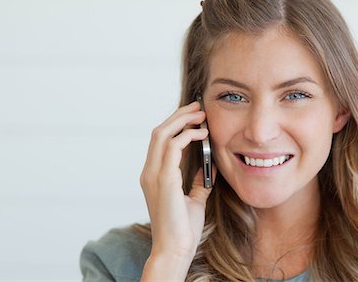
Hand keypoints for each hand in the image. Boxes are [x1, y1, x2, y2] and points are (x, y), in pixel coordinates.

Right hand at [140, 101, 215, 279]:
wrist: (175, 249)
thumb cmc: (182, 228)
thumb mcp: (194, 199)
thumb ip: (197, 182)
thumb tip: (207, 166)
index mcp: (153, 175)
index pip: (160, 141)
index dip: (176, 124)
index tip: (194, 117)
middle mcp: (149, 171)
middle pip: (159, 131)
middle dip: (178, 115)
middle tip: (197, 107)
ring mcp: (153, 174)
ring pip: (162, 134)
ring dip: (182, 120)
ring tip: (201, 115)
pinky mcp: (163, 179)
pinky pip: (173, 147)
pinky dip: (187, 136)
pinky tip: (203, 134)